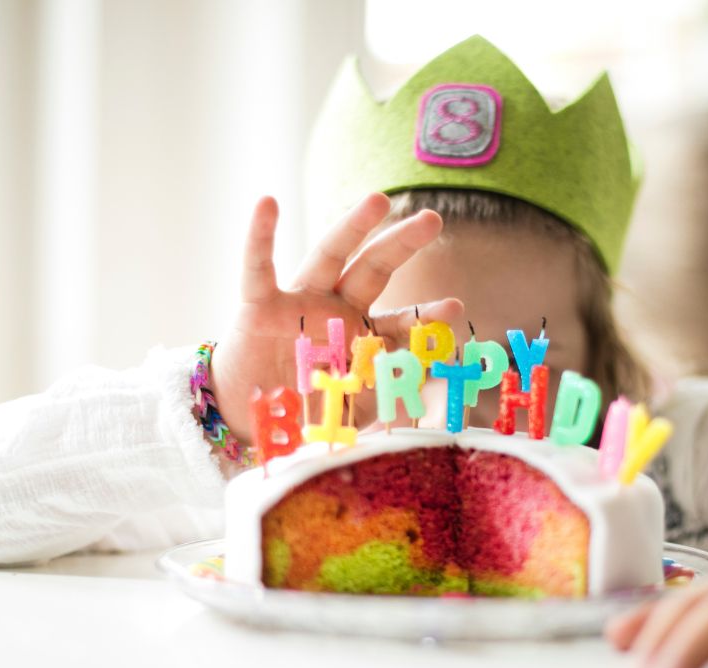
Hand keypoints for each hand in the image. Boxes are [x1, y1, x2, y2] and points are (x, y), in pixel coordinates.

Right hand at [209, 193, 461, 441]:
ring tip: (378, 201)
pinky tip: (267, 203)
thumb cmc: (309, 413)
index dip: (425, 315)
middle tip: (432, 219)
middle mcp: (335, 310)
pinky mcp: (259, 307)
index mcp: (363, 334)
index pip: (401, 318)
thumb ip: (389, 390)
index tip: (454, 308)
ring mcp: (299, 303)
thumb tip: (428, 377)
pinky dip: (260, 236)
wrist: (254, 426)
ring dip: (351, 227)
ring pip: (328, 256)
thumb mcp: (358, 405)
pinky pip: (258, 267)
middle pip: (374, 268)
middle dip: (402, 244)